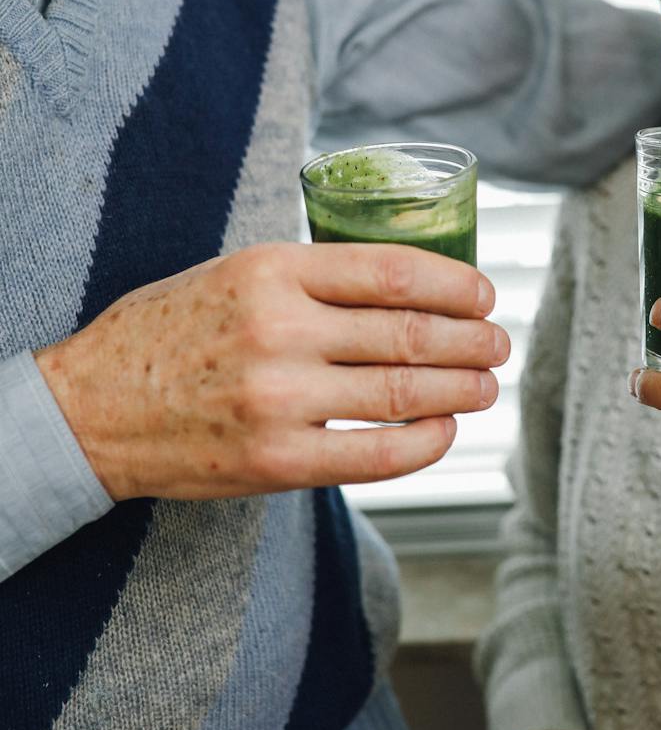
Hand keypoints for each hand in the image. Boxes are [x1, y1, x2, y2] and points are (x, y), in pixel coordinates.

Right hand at [35, 242, 509, 501]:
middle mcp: (280, 329)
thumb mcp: (233, 273)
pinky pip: (376, 453)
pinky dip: (424, 442)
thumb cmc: (168, 333)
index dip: (454, 283)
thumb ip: (310, 277)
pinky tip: (444, 431)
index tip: (484, 294)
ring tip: (485, 386)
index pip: (392, 270)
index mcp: (272, 269)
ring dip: (460, 390)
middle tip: (499, 343)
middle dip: (471, 340)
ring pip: (401, 391)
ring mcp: (279, 398)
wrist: (92, 408)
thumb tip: (404, 286)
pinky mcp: (277, 460)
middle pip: (408, 332)